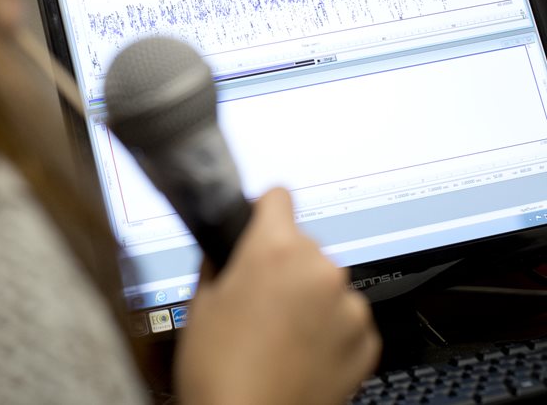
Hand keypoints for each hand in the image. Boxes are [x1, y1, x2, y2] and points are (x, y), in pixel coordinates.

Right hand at [174, 187, 380, 404]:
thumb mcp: (201, 301)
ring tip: (278, 333)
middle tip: (257, 299)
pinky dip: (327, 329)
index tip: (259, 224)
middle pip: (304, 244)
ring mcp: (349, 307)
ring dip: (308, 297)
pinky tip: (298, 352)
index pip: (279, 197)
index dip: (262, 212)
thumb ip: (222, 259)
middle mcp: (320, 271)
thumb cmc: (219, 371)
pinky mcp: (367, 341)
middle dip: (283, 263)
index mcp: (275, 251)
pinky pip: (345, 317)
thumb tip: (231, 243)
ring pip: (326, 283)